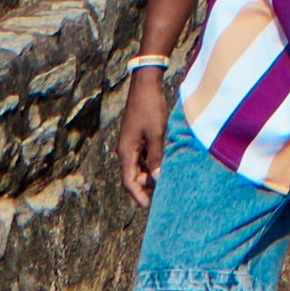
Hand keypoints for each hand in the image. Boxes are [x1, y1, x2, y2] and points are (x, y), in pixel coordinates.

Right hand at [115, 62, 168, 204]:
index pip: (129, 181)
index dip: (139, 196)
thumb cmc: (150, 108)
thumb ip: (156, 157)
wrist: (145, 84)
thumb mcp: (156, 134)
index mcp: (126, 152)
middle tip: (162, 192)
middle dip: (145, 186)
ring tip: (164, 178)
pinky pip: (141, 155)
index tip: (150, 206)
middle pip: (132, 176)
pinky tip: (162, 162)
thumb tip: (157, 179)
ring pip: (138, 166)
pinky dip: (150, 162)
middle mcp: (125, 149)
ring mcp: (130, 142)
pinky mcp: (136, 135)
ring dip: (149, 174)